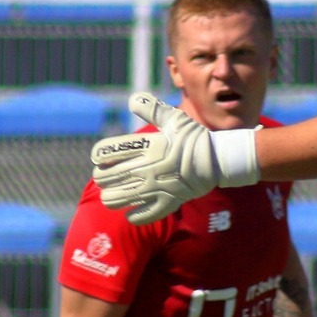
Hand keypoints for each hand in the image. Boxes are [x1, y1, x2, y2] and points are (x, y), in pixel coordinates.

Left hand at [91, 92, 257, 224]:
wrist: (217, 160)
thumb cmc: (194, 138)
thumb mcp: (174, 119)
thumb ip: (152, 109)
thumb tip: (132, 99)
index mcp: (147, 146)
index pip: (109, 151)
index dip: (100, 155)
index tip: (99, 157)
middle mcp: (148, 167)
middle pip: (109, 176)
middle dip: (102, 177)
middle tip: (103, 177)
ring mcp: (157, 187)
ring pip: (120, 198)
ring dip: (110, 198)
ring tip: (109, 196)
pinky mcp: (168, 203)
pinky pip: (144, 215)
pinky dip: (134, 216)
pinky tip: (129, 214)